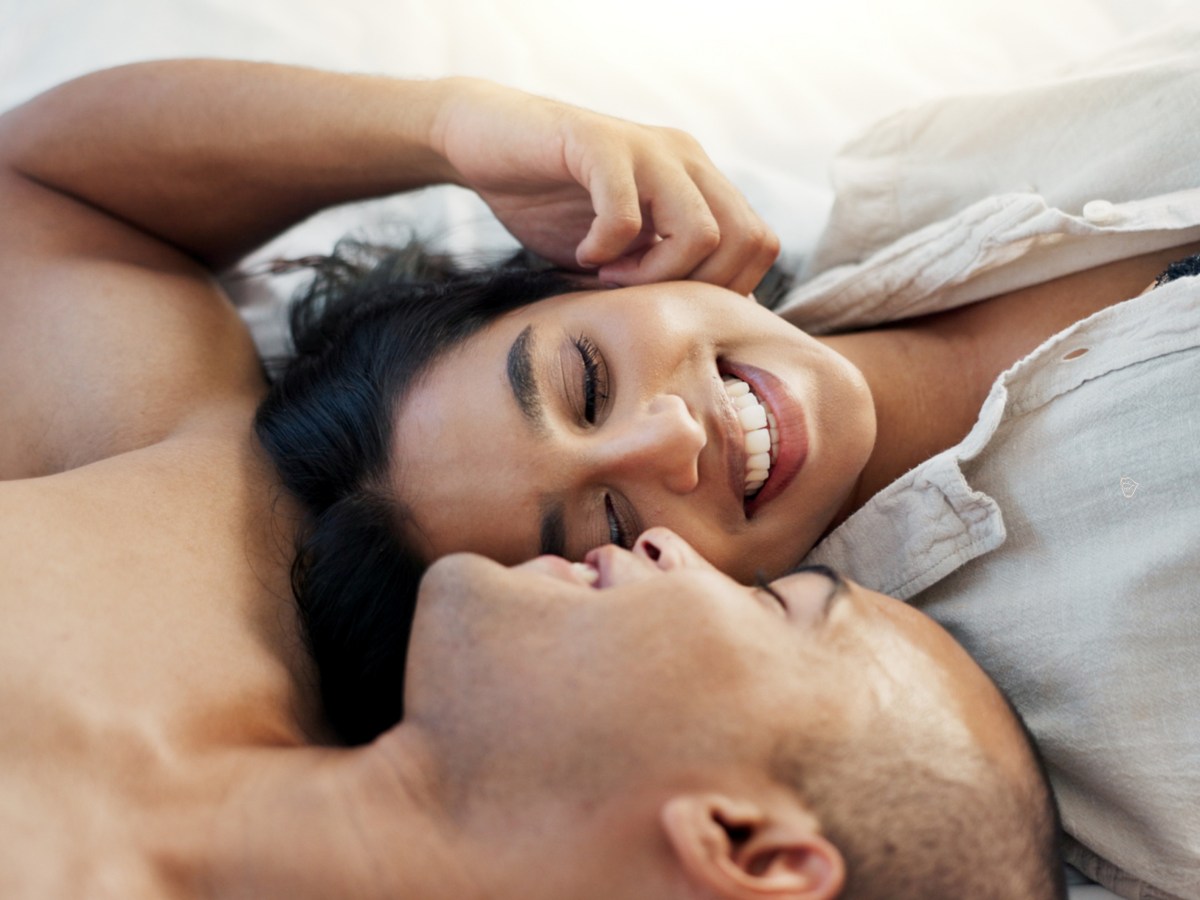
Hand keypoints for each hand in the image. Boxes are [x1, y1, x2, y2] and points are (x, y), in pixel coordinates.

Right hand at [431, 78, 779, 294]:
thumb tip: (706, 330)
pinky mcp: (598, 142)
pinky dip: (607, 249)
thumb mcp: (621, 249)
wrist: (485, 142)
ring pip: (700, 230)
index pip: (759, 244)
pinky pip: (628, 212)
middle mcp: (685, 158)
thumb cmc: (550, 203)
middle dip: (696, 288)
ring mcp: (646, 147)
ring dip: (655, 274)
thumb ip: (663, 272)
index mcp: (699, 181)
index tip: (665, 302)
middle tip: (641, 296)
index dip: (721, 289)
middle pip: (745, 238)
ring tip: (608, 277)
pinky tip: (583, 255)